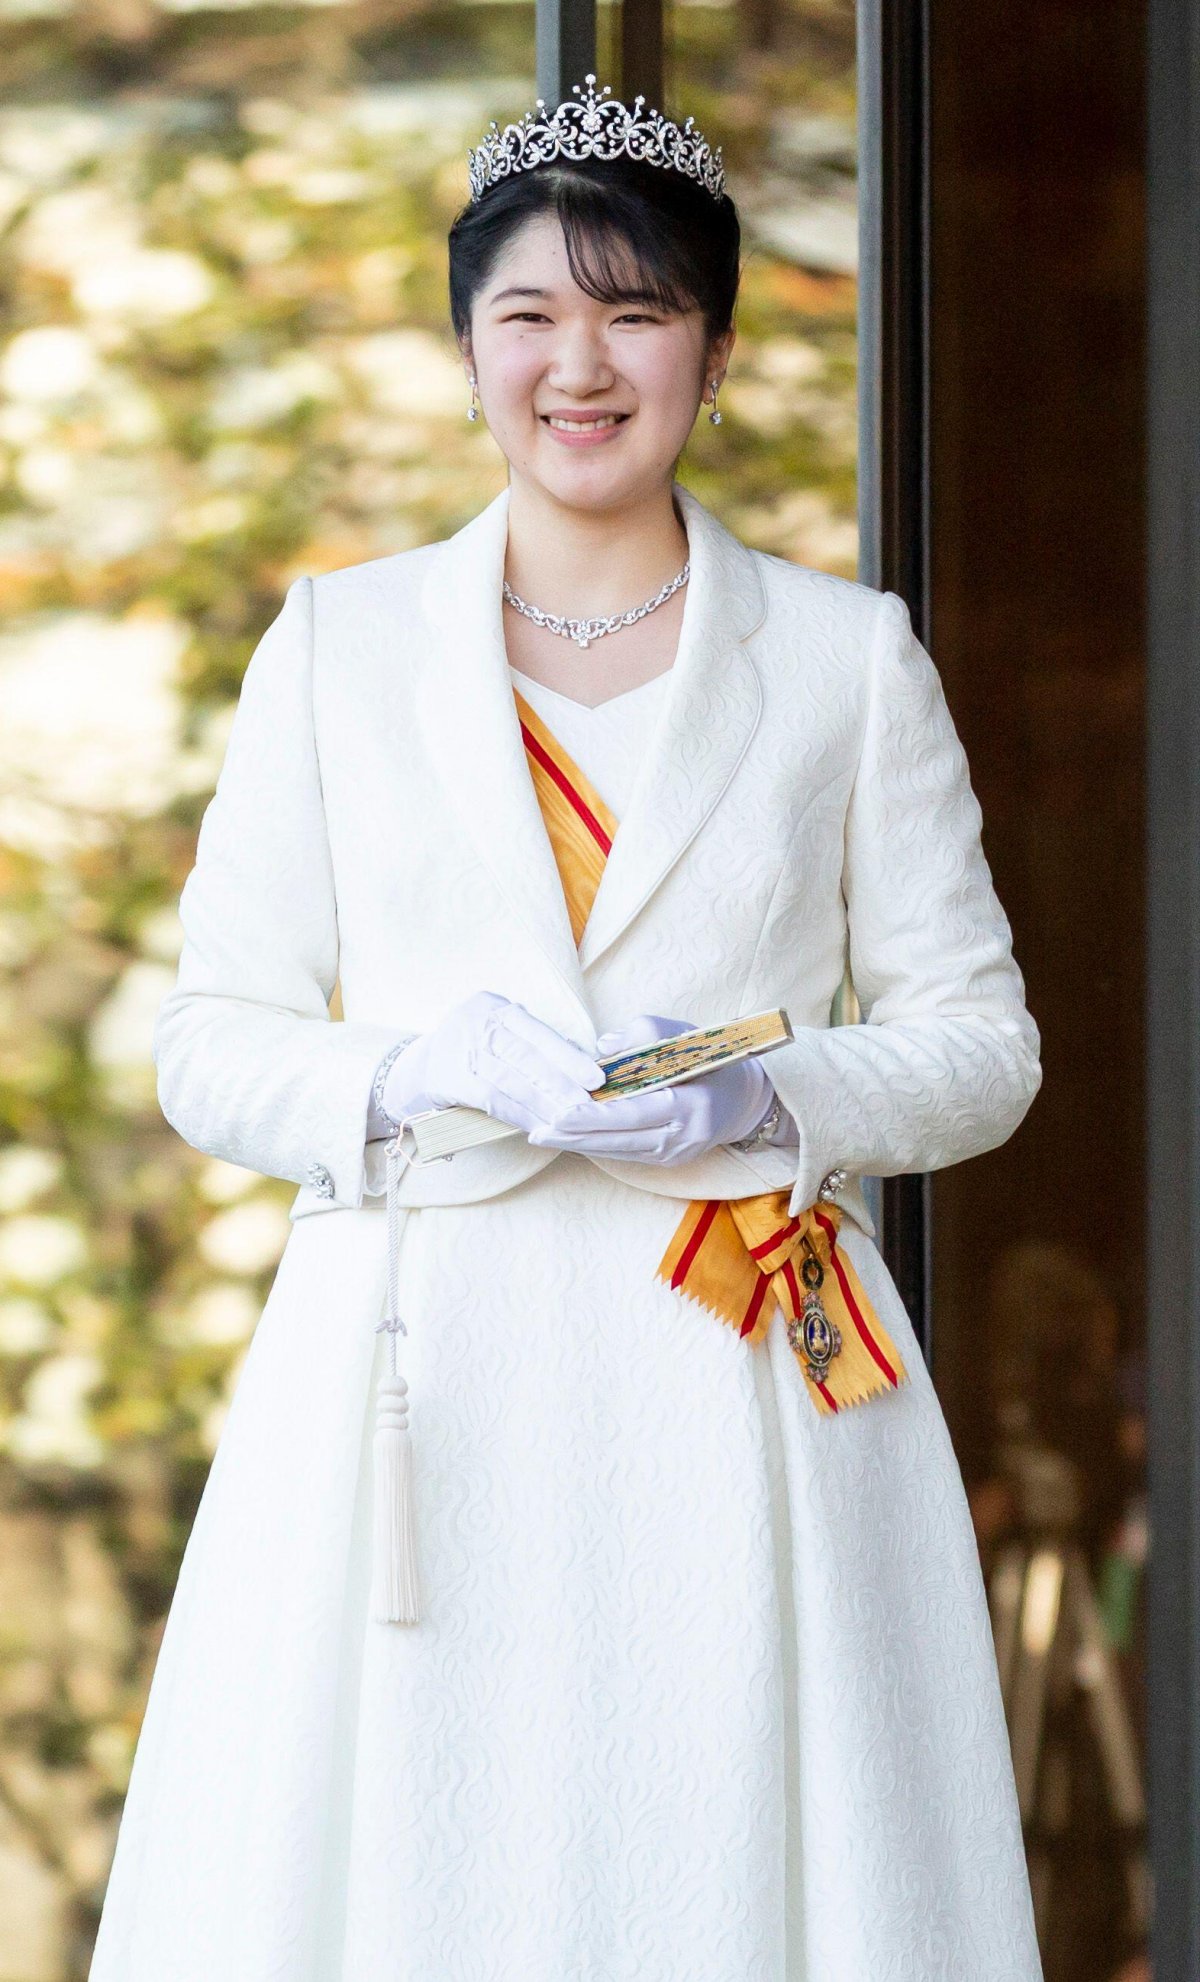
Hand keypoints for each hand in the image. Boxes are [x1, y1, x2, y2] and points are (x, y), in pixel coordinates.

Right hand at [381, 989, 604, 1134]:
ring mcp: (459, 1048)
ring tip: (569, 1122)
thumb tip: (583, 1060)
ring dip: (544, 1105)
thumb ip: (534, 1045)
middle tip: (587, 1104)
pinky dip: (518, 1114)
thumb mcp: (499, 1037)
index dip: (569, 1056)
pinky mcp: (448, 1078)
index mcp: (494, 1006)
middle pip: (527, 1055)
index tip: (596, 1077)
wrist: (413, 1072)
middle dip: (561, 1083)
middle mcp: (476, 1021)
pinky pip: (491, 1099)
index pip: (538, 1032)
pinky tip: (537, 1127)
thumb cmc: (470, 1054)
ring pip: (512, 1080)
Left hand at [526, 1012, 777, 1165]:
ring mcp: (676, 1154)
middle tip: (537, 1130)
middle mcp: (683, 1136)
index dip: (596, 1115)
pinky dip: (595, 1146)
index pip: (635, 1112)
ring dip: (578, 1144)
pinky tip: (568, 1139)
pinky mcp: (667, 1161)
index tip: (561, 1112)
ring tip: (541, 1135)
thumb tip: (602, 1046)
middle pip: (619, 1139)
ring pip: (618, 1150)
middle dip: (575, 1135)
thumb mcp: (684, 1036)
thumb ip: (643, 1034)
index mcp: (691, 1104)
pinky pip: (624, 1154)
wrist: (746, 1101)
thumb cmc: (711, 1059)